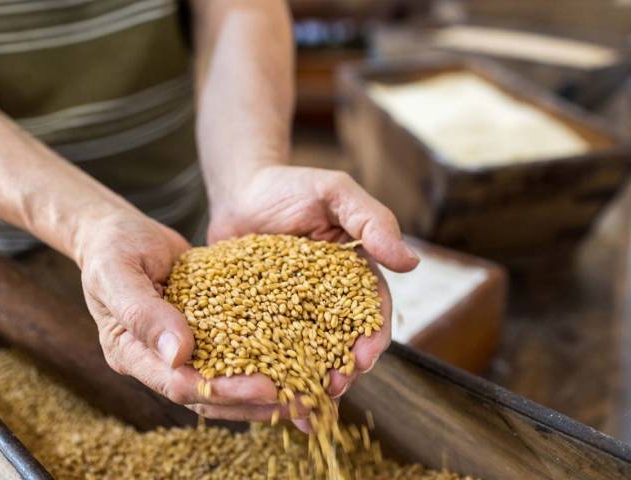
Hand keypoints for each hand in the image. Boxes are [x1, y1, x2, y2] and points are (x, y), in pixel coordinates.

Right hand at [74, 208, 280, 420]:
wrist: (118, 233)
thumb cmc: (111, 249)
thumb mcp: (118, 273)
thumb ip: (142, 312)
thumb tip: (177, 354)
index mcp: (130, 354)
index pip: (179, 385)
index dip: (222, 390)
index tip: (264, 387)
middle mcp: (156, 361)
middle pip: (207, 395)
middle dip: (253, 401)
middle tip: (298, 400)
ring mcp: (180, 350)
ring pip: (224, 383)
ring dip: (263, 392)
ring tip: (305, 394)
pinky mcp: (202, 333)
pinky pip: (233, 352)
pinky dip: (262, 359)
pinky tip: (295, 361)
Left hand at [208, 165, 418, 419]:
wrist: (241, 191)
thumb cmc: (291, 186)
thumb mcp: (335, 193)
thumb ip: (371, 221)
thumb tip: (410, 262)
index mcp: (353, 274)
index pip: (370, 311)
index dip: (372, 337)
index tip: (363, 357)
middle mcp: (327, 299)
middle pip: (342, 342)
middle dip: (342, 369)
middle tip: (332, 389)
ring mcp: (293, 312)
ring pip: (308, 354)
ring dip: (310, 382)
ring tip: (302, 406)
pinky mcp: (259, 319)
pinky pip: (269, 351)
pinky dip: (273, 376)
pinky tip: (270, 403)